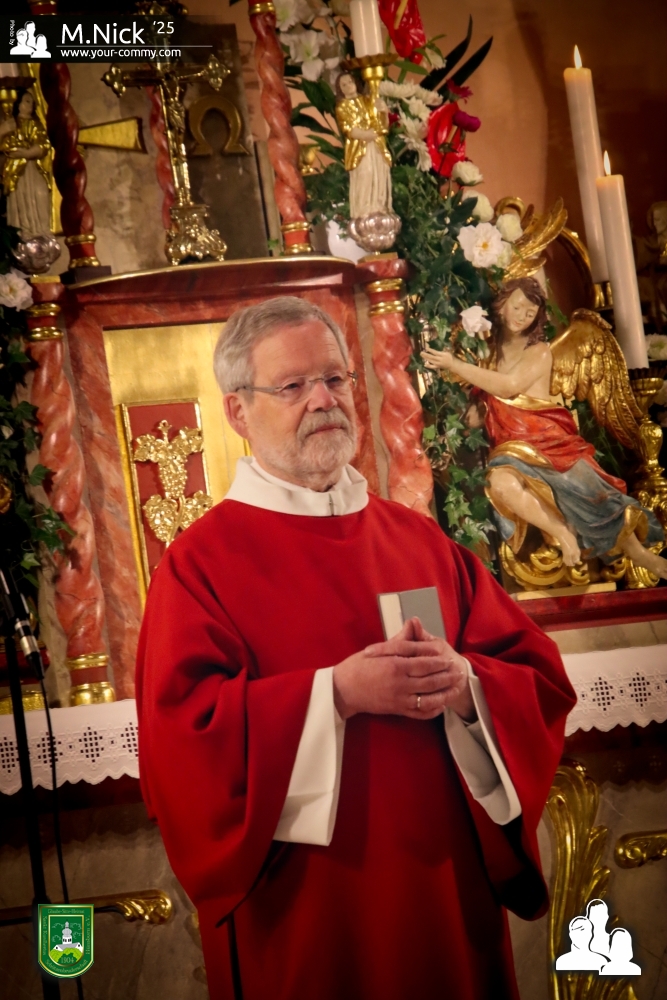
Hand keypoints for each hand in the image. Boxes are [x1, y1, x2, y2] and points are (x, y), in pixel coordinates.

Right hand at [333, 617, 475, 721]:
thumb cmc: (358, 666)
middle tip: (459, 672)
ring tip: (455, 688)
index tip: (449, 659)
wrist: (343, 689)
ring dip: (445, 694)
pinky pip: (419, 713)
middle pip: (430, 681)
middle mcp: (400, 683)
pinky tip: (441, 705)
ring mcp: (399, 699)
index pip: (424, 663)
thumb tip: (413, 622)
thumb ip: (400, 640)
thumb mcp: (378, 649)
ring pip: (428, 699)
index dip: (439, 662)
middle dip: (447, 677)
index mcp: (395, 665)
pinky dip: (432, 710)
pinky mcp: (397, 710)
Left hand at [421, 347, 454, 371]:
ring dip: (426, 358)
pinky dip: (429, 366)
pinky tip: (424, 364)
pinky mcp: (438, 367)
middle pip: (432, 357)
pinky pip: (433, 367)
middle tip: (421, 352)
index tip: (426, 347)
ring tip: (421, 355)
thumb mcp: (449, 352)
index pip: (435, 352)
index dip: (430, 350)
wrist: (453, 365)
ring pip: (431, 361)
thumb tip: (442, 345)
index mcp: (442, 355)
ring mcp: (438, 364)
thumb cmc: (451, 357)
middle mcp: (440, 359)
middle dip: (426, 354)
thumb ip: (445, 349)